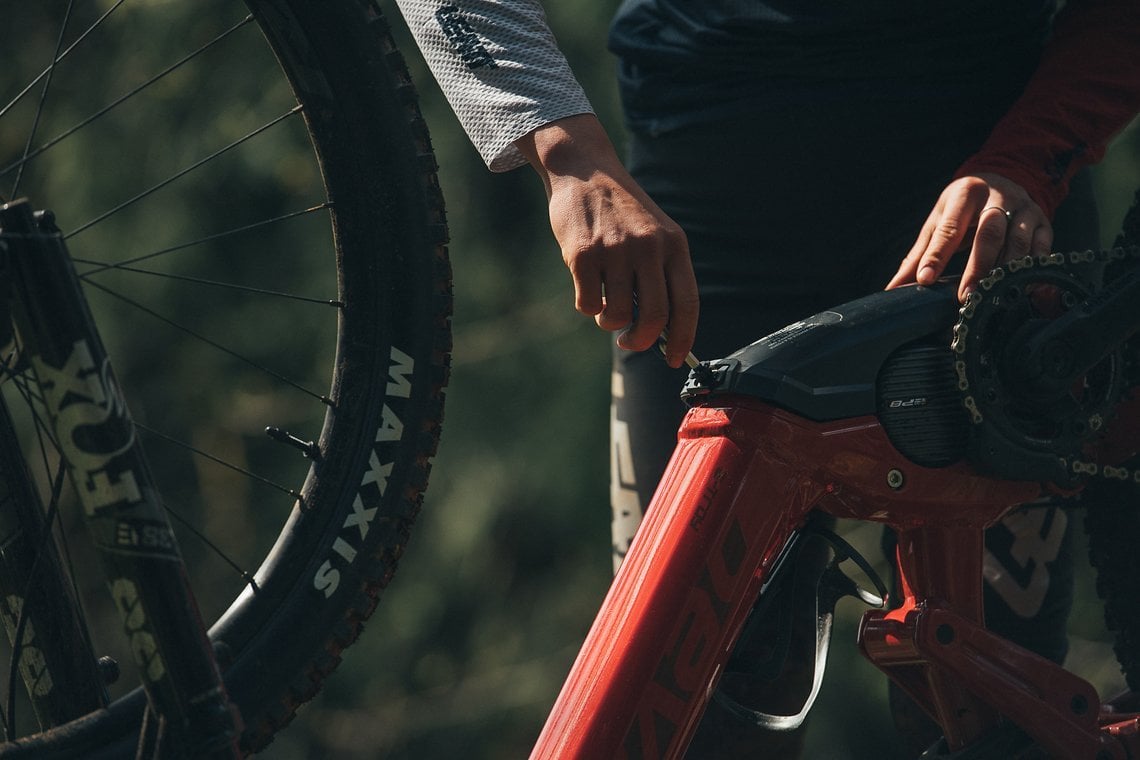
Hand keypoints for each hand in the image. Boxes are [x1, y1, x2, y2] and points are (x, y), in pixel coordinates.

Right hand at [515, 114, 697, 366]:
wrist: (585, 171)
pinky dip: (588, 307)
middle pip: (655, 317)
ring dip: (610, 323)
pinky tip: (587, 287)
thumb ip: (661, 273)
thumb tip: (661, 330)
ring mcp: (615, 251)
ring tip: (606, 309)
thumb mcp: (654, 233)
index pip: (687, 304)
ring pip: (619, 315)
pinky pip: (589, 304)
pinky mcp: (583, 254)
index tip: (676, 359)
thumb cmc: (621, 212)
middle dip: (641, 341)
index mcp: (673, 245)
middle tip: (630, 342)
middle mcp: (648, 248)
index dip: (683, 338)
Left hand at [887, 173, 1051, 300]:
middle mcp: (997, 199)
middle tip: (964, 296)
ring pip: (1018, 241)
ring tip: (992, 295)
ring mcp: (1024, 209)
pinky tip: (1024, 288)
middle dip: (977, 267)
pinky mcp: (1043, 221)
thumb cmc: (964, 206)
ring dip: (1005, 271)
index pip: (949, 228)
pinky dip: (1034, 268)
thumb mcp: (939, 220)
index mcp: (965, 195)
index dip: (937, 255)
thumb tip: (894, 288)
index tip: (926, 279)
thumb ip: (919, 255)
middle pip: (989, 234)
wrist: (1005, 178)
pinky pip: (1043, 246)